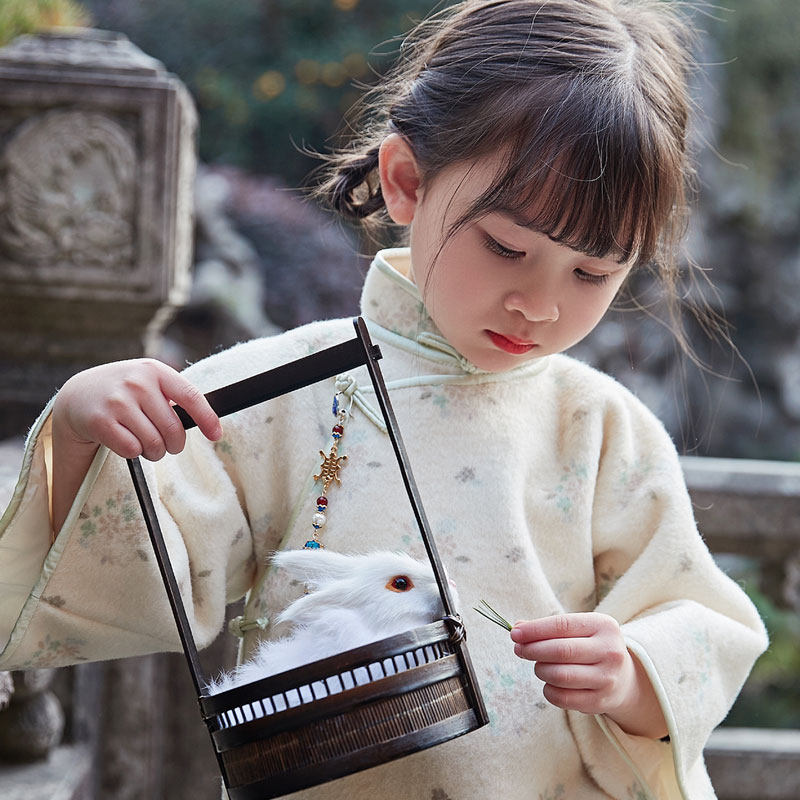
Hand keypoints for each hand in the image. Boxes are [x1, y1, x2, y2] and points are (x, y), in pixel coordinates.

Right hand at [54, 358, 221, 459]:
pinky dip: (134, 453)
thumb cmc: (125, 392)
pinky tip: (126, 442)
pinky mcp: (100, 421)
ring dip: (154, 452)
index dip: (207, 419)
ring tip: (145, 444)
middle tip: (168, 446)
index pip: (190, 396)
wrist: (78, 395)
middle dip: (175, 445)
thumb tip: (208, 421)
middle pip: (173, 429)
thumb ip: (173, 395)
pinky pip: (132, 449)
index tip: (216, 435)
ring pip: (154, 443)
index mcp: (155, 370)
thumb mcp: (148, 381)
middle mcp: (137, 383)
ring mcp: (117, 401)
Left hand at [511, 612, 666, 737]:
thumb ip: (549, 628)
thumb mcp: (578, 629)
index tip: (515, 633)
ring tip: (538, 666)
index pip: (562, 625)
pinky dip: (548, 690)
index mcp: (604, 626)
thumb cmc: (591, 647)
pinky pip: (563, 698)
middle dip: (533, 650)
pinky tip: (548, 683)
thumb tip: (518, 629)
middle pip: (560, 651)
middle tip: (519, 649)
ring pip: (560, 676)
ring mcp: (607, 679)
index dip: (534, 630)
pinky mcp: (600, 702)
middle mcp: (610, 652)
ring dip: (540, 670)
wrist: (623, 677)